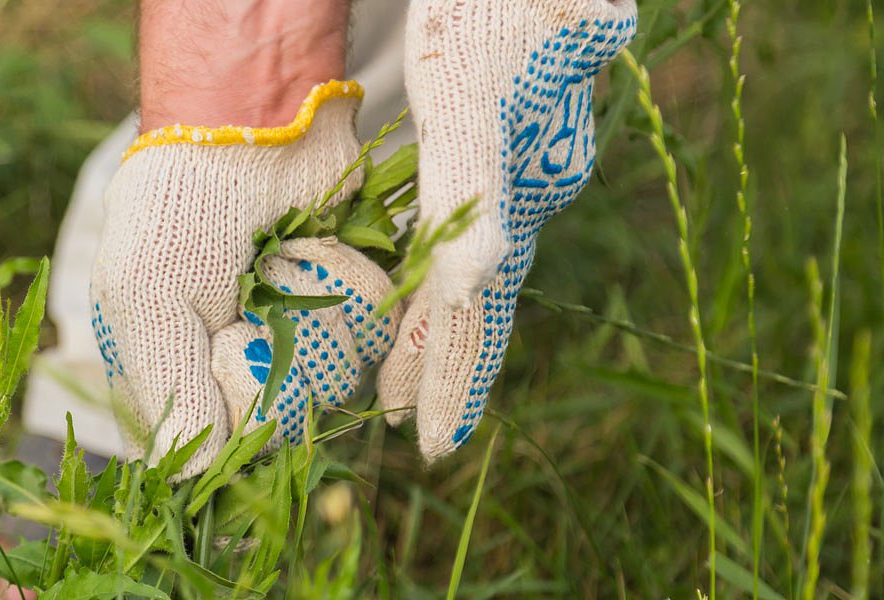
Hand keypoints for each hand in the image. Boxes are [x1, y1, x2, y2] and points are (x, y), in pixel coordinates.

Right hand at [91, 82, 365, 476]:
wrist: (253, 118)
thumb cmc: (180, 210)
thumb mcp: (148, 299)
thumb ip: (170, 392)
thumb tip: (191, 485)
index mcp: (176, 378)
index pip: (220, 450)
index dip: (237, 414)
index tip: (228, 352)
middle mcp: (240, 371)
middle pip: (289, 423)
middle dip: (282, 353)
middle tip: (252, 295)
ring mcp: (300, 342)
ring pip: (338, 381)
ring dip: (318, 310)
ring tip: (284, 256)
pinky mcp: (352, 310)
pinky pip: (379, 338)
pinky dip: (356, 290)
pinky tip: (323, 249)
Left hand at [379, 0, 637, 460]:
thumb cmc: (491, 10)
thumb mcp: (467, 91)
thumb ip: (469, 183)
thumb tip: (473, 286)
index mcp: (515, 194)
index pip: (474, 310)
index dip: (451, 376)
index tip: (428, 441)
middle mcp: (528, 187)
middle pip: (477, 298)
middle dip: (444, 366)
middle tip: (412, 430)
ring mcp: (522, 162)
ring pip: (475, 263)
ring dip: (440, 324)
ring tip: (403, 378)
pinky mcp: (510, 133)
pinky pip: (473, 218)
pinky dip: (444, 264)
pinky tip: (424, 275)